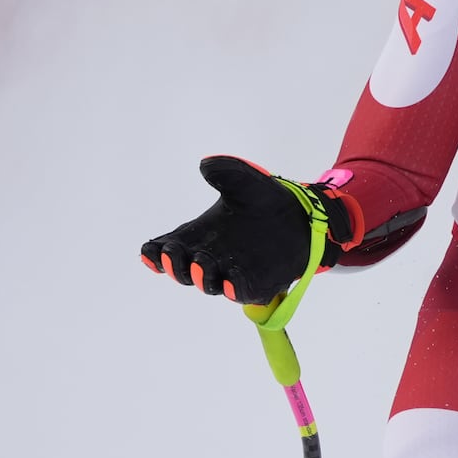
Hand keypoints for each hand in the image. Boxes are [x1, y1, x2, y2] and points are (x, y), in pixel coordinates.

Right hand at [141, 156, 361, 304]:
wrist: (304, 216)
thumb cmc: (266, 201)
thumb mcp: (246, 181)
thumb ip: (226, 171)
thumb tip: (206, 164)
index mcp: (198, 237)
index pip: (167, 250)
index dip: (156, 254)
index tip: (153, 249)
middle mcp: (210, 259)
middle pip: (183, 270)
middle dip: (175, 265)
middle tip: (173, 254)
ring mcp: (231, 274)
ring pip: (209, 283)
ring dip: (201, 276)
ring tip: (200, 263)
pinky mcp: (256, 284)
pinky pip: (241, 293)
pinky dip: (234, 289)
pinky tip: (231, 280)